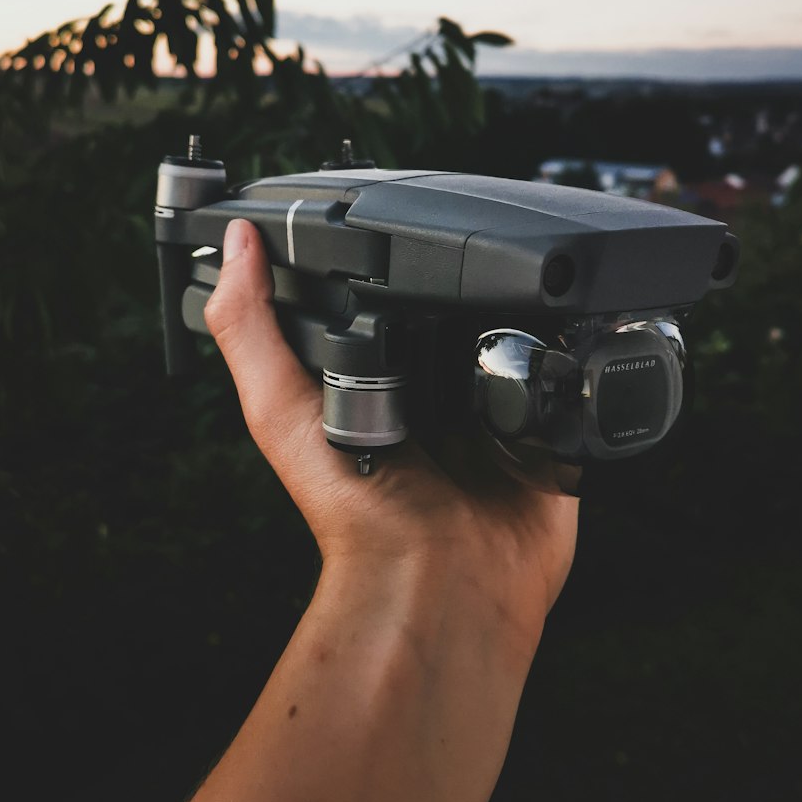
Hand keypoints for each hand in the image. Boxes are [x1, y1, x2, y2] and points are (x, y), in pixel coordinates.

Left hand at [204, 219, 579, 655]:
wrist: (439, 578)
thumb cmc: (356, 512)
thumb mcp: (279, 411)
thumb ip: (250, 329)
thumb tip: (235, 244)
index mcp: (374, 376)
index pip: (384, 296)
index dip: (383, 262)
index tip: (385, 223)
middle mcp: (434, 387)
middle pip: (455, 304)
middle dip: (462, 283)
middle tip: (456, 277)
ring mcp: (494, 406)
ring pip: (516, 331)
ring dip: (518, 316)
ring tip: (500, 320)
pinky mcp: (544, 425)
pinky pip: (566, 375)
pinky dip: (563, 360)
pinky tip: (552, 347)